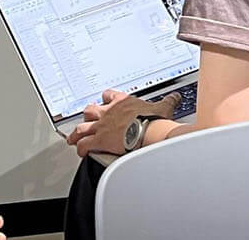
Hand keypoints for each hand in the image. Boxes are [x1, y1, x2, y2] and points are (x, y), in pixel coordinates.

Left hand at [65, 90, 179, 157]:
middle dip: (87, 116)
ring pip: (82, 128)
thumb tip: (174, 98)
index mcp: (122, 102)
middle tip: (87, 121)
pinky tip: (80, 152)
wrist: (148, 132)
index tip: (105, 102)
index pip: (108, 95)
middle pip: (90, 110)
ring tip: (74, 138)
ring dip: (77, 133)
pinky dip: (81, 148)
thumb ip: (167, 102)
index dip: (105, 99)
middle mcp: (108, 112)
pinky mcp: (99, 140)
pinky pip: (84, 145)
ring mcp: (102, 126)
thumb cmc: (154, 121)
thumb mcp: (162, 107)